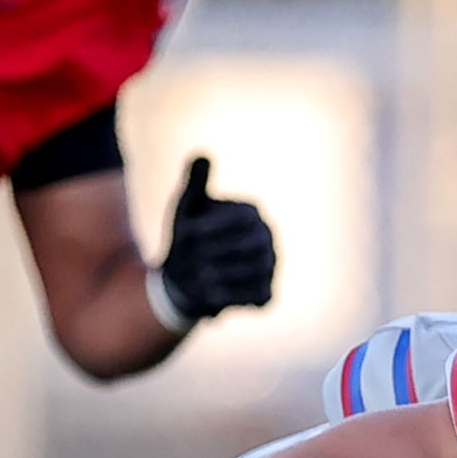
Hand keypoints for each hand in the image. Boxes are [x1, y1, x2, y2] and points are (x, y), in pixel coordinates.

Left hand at [156, 156, 274, 323]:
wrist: (186, 277)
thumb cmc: (188, 238)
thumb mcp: (186, 208)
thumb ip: (194, 184)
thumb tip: (201, 156)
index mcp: (251, 213)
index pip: (240, 217)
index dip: (212, 226)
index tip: (186, 235)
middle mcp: (267, 238)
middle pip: (248, 246)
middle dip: (217, 255)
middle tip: (189, 264)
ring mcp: (270, 266)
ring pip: (253, 273)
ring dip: (224, 279)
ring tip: (198, 282)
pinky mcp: (267, 293)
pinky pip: (258, 297)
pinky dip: (235, 300)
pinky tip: (211, 301)